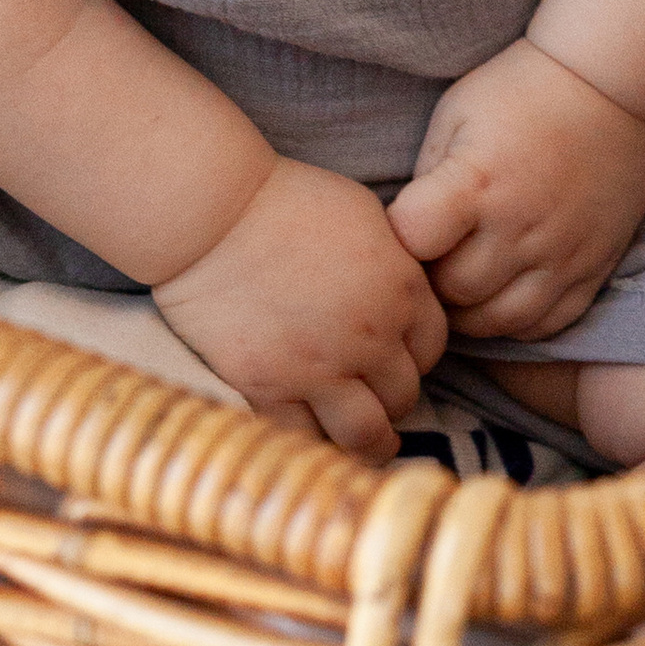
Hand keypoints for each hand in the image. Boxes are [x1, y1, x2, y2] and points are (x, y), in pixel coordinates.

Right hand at [155, 160, 446, 458]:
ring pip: (366, 434)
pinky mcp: (269, 388)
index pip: (432, 346)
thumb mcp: (363, 216)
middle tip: (379, 403)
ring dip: (370, 441)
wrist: (212, 214)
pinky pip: (304, 437)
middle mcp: (370, 336)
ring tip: (365, 445)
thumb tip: (402, 295)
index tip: (400, 361)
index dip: (417, 356)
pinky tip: (314, 438)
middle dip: (394, 399)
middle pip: (404, 395)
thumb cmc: (284, 200)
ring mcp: (319, 368)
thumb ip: (392, 264)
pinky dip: (313, 441)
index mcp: (400, 287)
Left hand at [387, 41, 644, 342]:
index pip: (413, 239)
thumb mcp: (456, 114)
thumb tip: (410, 234)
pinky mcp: (593, 268)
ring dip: (472, 308)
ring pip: (497, 322)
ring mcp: (560, 254)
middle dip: (434, 278)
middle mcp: (519, 225)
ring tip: (470, 276)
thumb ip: (428, 178)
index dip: (400, 235)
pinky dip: (518, 320)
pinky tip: (508, 289)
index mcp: (477, 181)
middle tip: (438, 253)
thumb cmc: (521, 92)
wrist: (609, 86)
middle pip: (453, 290)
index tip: (410, 221)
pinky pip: (546, 325)